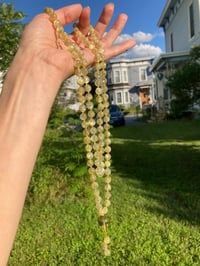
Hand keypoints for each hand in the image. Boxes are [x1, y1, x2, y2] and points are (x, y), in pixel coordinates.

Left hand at [19, 3, 135, 81]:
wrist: (38, 60)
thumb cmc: (36, 41)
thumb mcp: (48, 19)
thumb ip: (65, 12)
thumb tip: (81, 7)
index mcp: (64, 39)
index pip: (79, 26)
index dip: (84, 16)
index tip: (84, 10)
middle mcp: (76, 48)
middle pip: (94, 33)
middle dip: (103, 19)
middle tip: (111, 6)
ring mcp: (84, 55)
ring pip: (104, 42)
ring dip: (114, 29)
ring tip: (123, 16)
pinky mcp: (91, 60)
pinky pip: (109, 54)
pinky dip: (121, 48)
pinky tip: (132, 41)